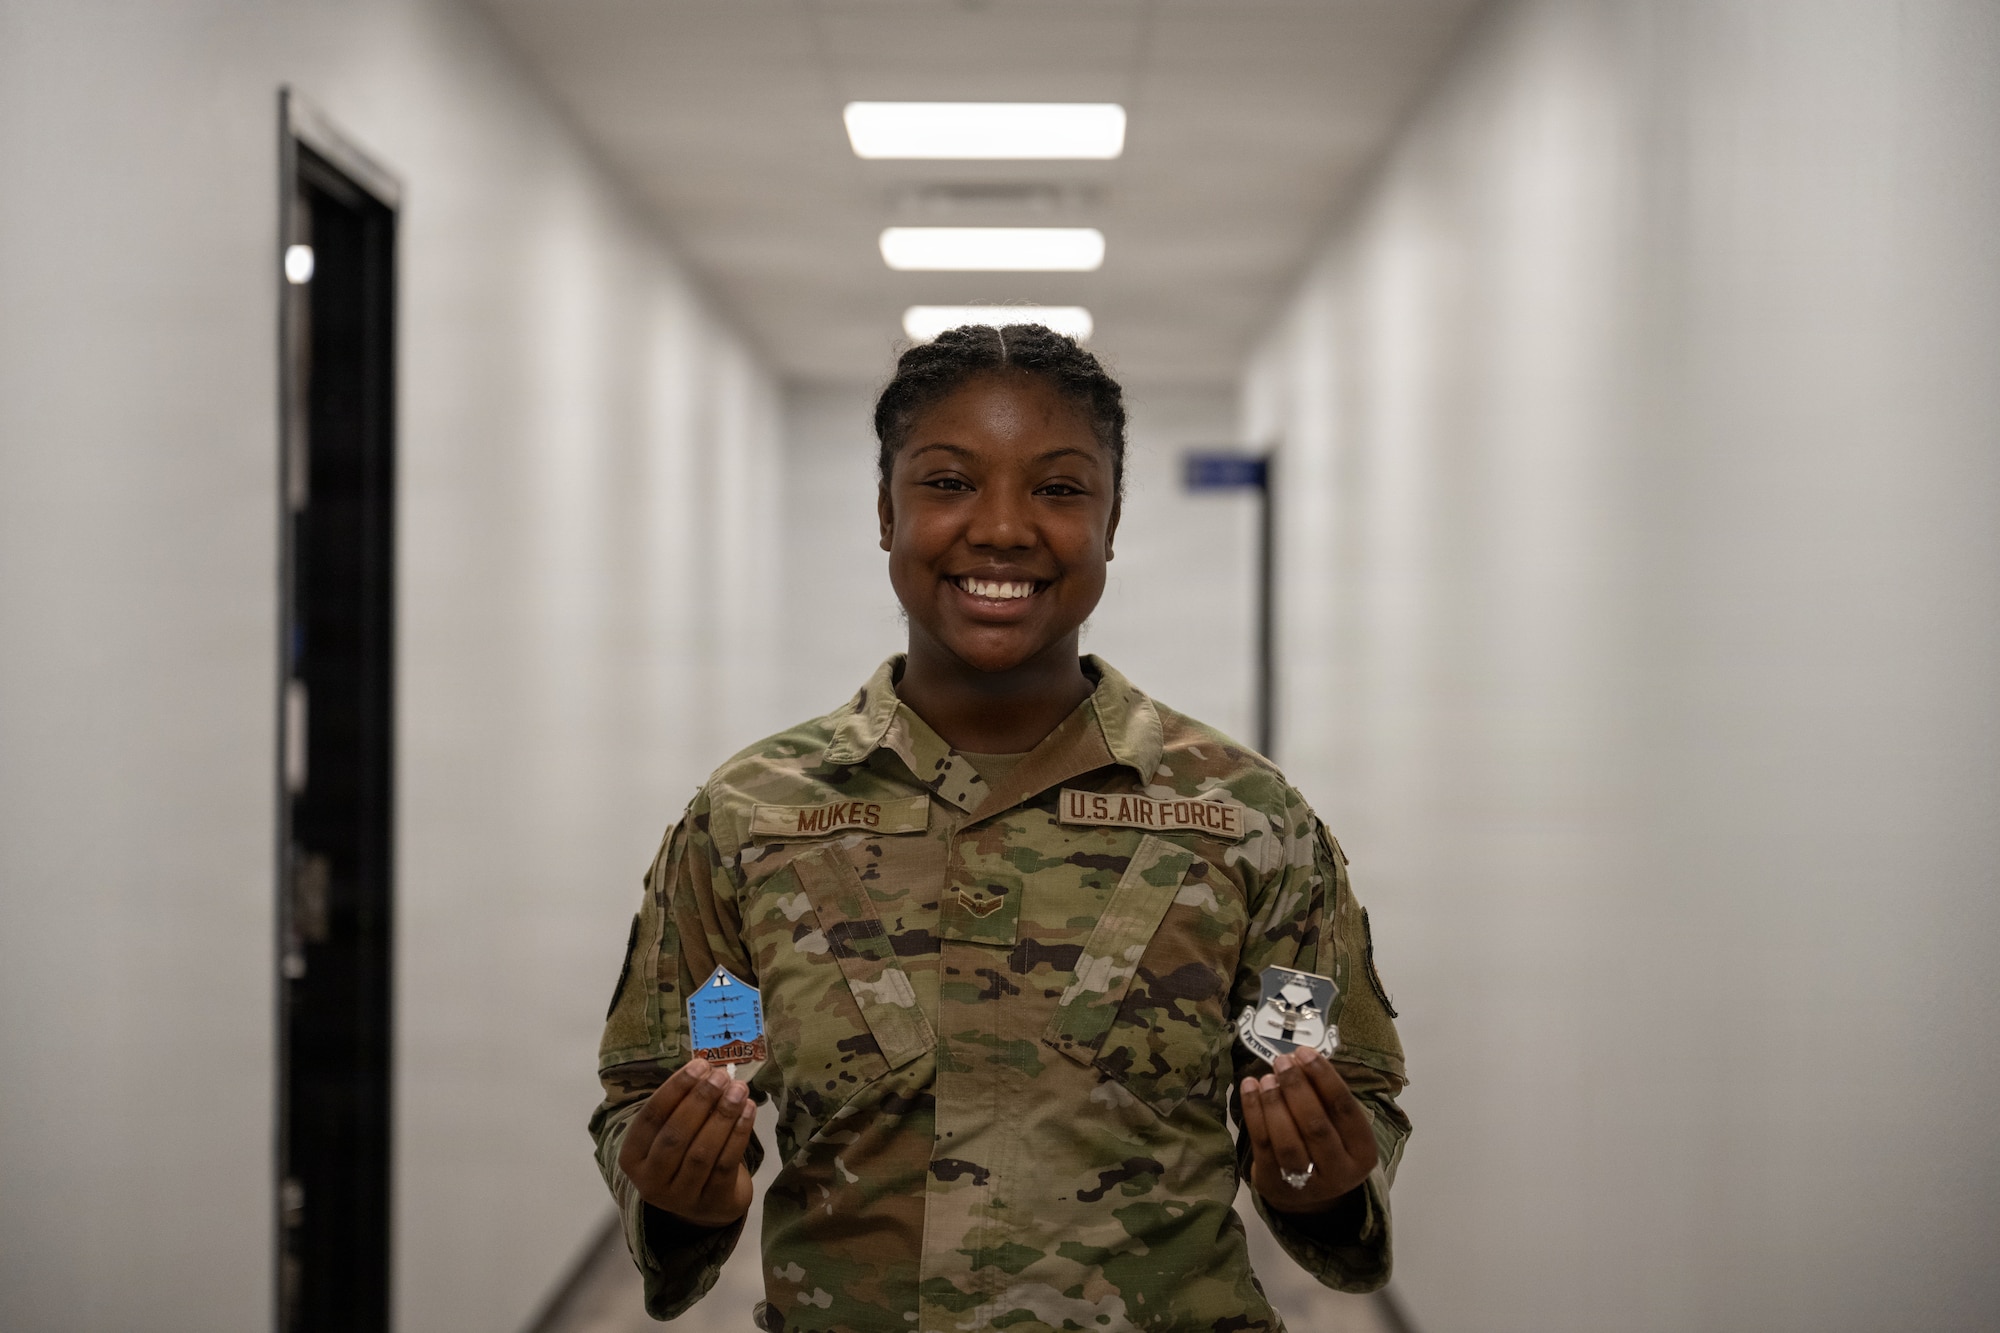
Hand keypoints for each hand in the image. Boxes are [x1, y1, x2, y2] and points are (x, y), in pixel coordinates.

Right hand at [617, 1058, 757, 1227]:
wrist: (709, 1202)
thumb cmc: (686, 1155)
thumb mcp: (671, 1134)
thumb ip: (681, 1105)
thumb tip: (707, 1068)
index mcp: (632, 1158)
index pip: (650, 1118)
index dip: (675, 1089)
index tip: (699, 1065)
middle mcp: (651, 1182)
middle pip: (675, 1137)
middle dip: (700, 1101)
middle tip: (721, 1076)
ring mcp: (681, 1197)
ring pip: (702, 1152)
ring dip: (722, 1116)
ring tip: (738, 1090)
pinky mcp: (712, 1203)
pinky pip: (725, 1164)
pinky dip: (738, 1134)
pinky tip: (748, 1111)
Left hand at [1240, 1045, 1377, 1213]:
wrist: (1308, 1197)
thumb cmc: (1326, 1145)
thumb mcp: (1339, 1127)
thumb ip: (1326, 1098)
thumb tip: (1300, 1058)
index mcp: (1363, 1153)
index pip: (1346, 1110)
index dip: (1325, 1078)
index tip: (1306, 1053)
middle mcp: (1339, 1172)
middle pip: (1316, 1126)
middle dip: (1297, 1088)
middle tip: (1282, 1061)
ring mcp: (1306, 1184)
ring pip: (1287, 1140)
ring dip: (1274, 1103)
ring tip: (1266, 1077)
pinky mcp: (1275, 1184)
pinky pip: (1262, 1145)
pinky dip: (1253, 1112)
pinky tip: (1249, 1087)